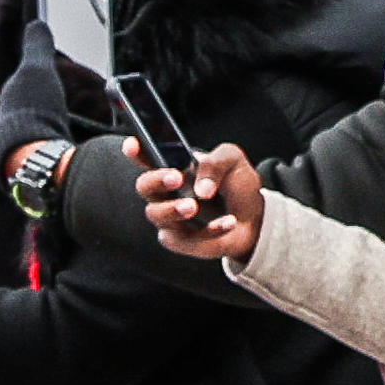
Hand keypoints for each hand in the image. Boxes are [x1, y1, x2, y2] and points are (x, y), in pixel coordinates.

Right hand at [138, 140, 263, 262]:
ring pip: (155, 214)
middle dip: (156, 181)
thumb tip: (201, 190)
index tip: (132, 144)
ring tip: (194, 206)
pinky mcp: (179, 240)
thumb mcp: (232, 161)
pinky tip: (229, 222)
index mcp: (174, 167)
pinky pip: (183, 239)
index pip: (148, 157)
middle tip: (176, 178)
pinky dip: (209, 230)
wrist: (252, 218)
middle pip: (144, 185)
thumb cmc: (234, 186)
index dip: (136, 151)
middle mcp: (165, 192)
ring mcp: (169, 218)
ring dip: (173, 209)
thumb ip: (215, 163)